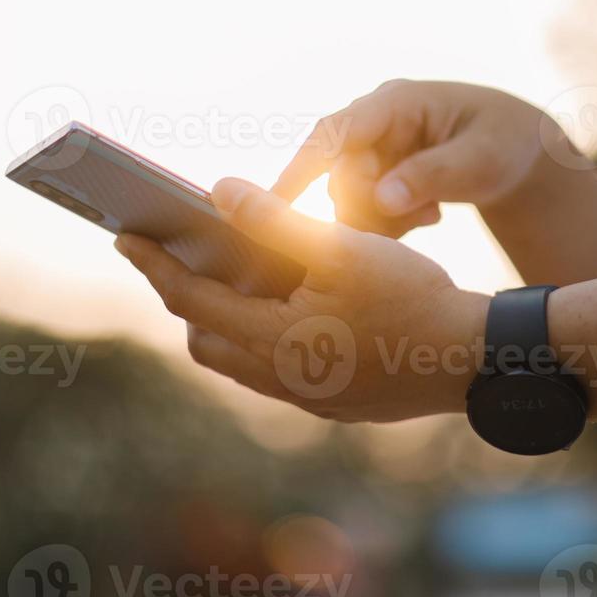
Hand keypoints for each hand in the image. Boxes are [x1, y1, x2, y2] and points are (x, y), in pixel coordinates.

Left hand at [115, 177, 489, 422]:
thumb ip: (275, 221)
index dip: (154, 263)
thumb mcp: (342, 248)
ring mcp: (308, 398)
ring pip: (240, 361)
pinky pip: (276, 373)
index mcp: (272, 341)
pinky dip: (263, 338)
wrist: (474, 361)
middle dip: (185, 297)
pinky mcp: (335, 404)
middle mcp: (280, 378)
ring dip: (225, 320)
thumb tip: (218, 192)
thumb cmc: (413, 299)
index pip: (189, 299)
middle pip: (205, 339)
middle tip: (177, 255)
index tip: (123, 235)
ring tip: (231, 276)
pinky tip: (289, 308)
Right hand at [274, 80, 575, 236]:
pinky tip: (428, 215)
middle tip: (424, 218)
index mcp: (395, 102)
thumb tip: (382, 198)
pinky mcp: (377, 174)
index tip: (273, 205)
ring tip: (431, 214)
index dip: (300, 168)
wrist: (520, 151)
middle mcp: (373, 123)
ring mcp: (373, 149)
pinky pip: (362, 210)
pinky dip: (390, 223)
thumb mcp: (482, 158)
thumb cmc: (506, 142)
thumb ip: (433, 176)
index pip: (332, 134)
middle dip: (373, 209)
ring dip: (384, 220)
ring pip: (348, 200)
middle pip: (339, 177)